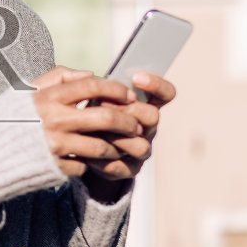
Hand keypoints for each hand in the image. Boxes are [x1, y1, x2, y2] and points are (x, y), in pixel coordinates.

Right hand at [30, 67, 144, 179]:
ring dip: (116, 146)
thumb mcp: (31, 89)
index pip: (92, 85)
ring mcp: (54, 145)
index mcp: (49, 96)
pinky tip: (96, 160)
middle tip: (136, 123)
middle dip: (127, 120)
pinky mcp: (54, 166)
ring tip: (121, 144)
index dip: (116, 88)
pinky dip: (92, 163)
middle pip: (105, 116)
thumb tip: (90, 74)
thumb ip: (59, 76)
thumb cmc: (14, 115)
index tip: (129, 95)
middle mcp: (53, 119)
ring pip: (101, 146)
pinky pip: (84, 166)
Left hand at [81, 72, 175, 194]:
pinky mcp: (128, 169)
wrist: (80, 146)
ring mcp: (140, 149)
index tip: (136, 78)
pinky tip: (86, 153)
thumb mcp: (90, 95)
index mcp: (144, 104)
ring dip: (117, 138)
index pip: (165, 93)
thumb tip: (87, 77)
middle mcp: (147, 127)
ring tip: (94, 131)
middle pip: (153, 117)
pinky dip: (102, 160)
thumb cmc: (88, 113)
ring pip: (141, 146)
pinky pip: (121, 167)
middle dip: (128, 111)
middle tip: (104, 107)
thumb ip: (92, 85)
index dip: (156, 85)